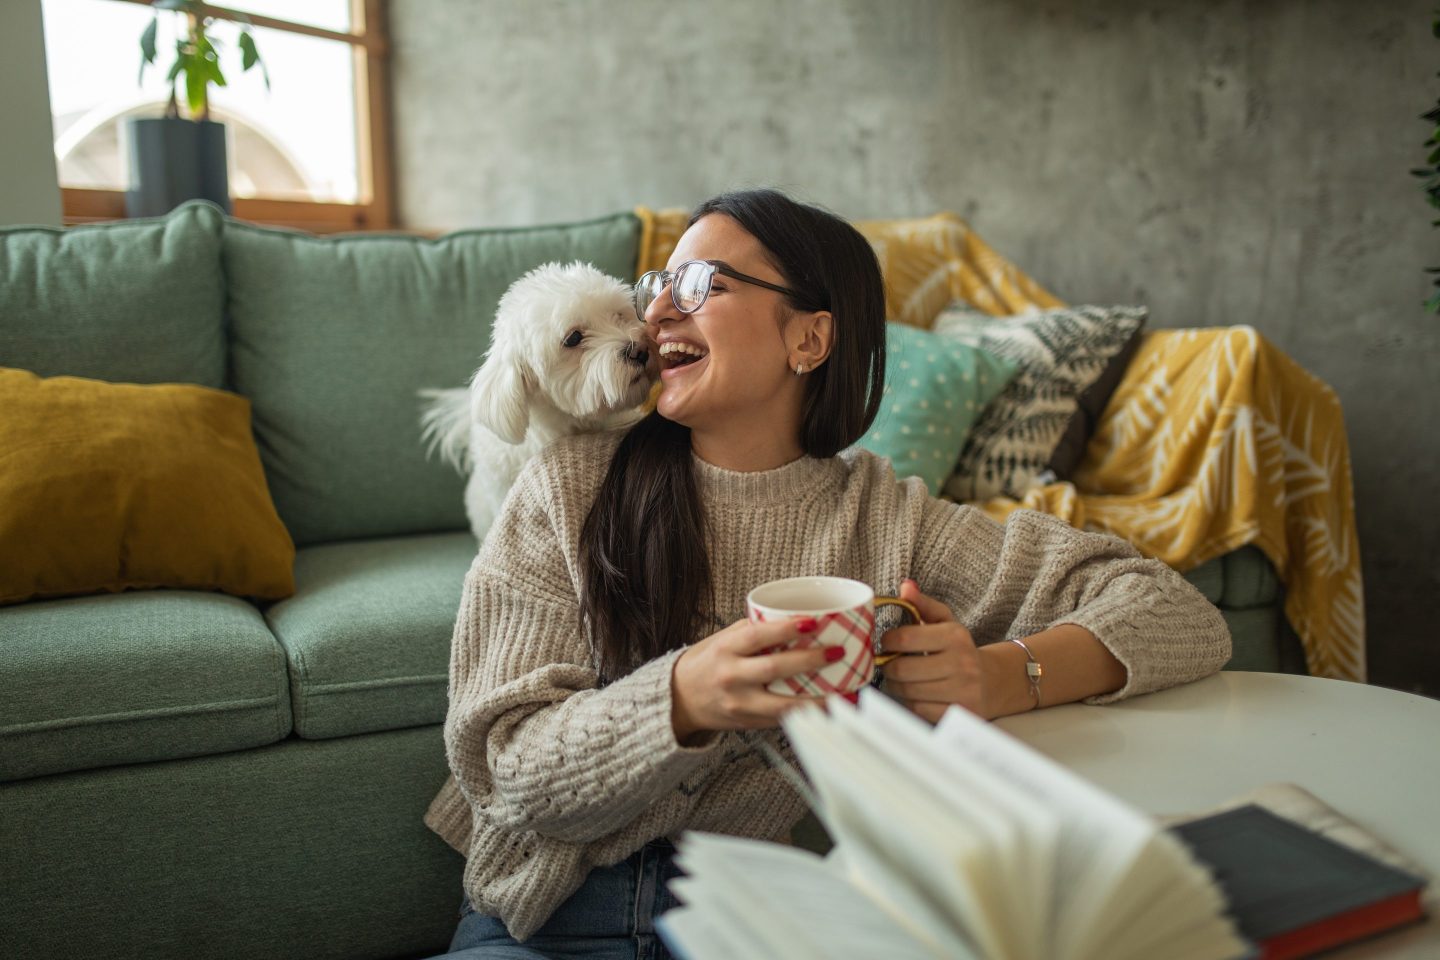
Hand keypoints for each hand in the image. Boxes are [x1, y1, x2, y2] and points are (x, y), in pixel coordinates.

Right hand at [670, 616, 834, 742]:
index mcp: (725, 650)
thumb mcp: (721, 640)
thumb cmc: (703, 665)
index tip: (813, 622)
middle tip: (836, 652)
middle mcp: (731, 677)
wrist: (678, 699)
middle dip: (809, 661)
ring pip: (783, 704)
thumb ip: (752, 631)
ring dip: (816, 698)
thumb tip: (791, 620)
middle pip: (774, 668)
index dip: (786, 629)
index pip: (758, 636)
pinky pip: (781, 719)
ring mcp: (740, 703)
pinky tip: (825, 708)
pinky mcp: (748, 723)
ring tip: (842, 690)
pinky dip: (805, 714)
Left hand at [880, 580, 988, 722]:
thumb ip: (923, 604)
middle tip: (888, 663)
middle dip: (888, 666)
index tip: (886, 643)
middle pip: (902, 669)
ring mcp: (962, 691)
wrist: (993, 681)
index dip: (886, 641)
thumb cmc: (960, 649)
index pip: (904, 638)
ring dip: (896, 685)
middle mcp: (961, 664)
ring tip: (900, 678)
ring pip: (908, 691)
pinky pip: (918, 709)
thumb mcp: (946, 622)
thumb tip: (905, 586)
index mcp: (955, 637)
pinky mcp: (960, 713)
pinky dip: (910, 702)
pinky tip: (915, 693)